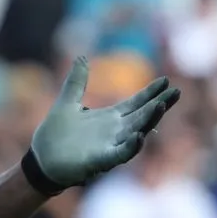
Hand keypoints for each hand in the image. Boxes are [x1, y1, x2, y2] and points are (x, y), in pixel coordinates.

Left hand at [21, 56, 180, 195]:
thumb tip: (81, 57)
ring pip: (136, 132)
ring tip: (161, 106)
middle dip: (160, 104)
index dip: (150, 93)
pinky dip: (131, 146)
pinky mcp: (100, 160)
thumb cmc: (55, 135)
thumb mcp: (67, 102)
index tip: (166, 80)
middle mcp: (114, 131)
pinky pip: (120, 154)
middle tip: (177, 91)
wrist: (40, 160)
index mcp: (109, 118)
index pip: (135, 103)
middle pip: (142, 116)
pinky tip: (140, 136)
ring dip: (149, 120)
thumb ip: (76, 82)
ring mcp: (109, 146)